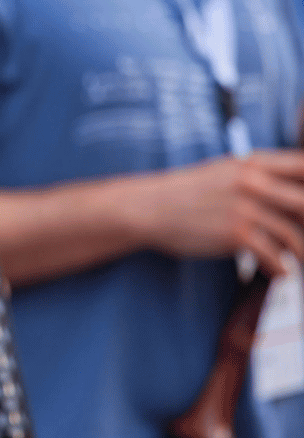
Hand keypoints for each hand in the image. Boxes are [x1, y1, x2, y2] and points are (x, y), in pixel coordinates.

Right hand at [143, 150, 303, 274]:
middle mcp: (253, 183)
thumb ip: (258, 175)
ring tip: (300, 261)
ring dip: (300, 253)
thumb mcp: (223, 171)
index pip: (302, 166)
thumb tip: (291, 190)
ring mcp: (245, 209)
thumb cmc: (185, 192)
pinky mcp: (235, 235)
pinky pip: (272, 255)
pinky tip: (281, 274)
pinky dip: (281, 268)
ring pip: (292, 234)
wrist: (149, 208)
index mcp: (253, 164)